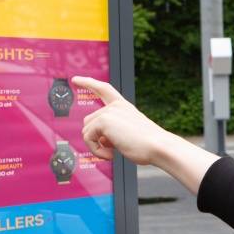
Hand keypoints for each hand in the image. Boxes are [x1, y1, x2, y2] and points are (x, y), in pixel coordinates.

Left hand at [72, 76, 218, 193]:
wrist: (158, 146)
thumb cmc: (148, 145)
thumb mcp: (128, 134)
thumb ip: (113, 132)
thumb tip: (101, 140)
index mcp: (124, 106)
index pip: (103, 89)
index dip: (88, 83)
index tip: (75, 79)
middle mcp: (116, 106)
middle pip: (89, 121)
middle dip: (95, 139)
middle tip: (111, 150)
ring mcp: (109, 111)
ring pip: (86, 131)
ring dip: (96, 146)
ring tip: (112, 153)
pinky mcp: (104, 120)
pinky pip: (88, 138)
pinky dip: (96, 150)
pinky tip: (110, 154)